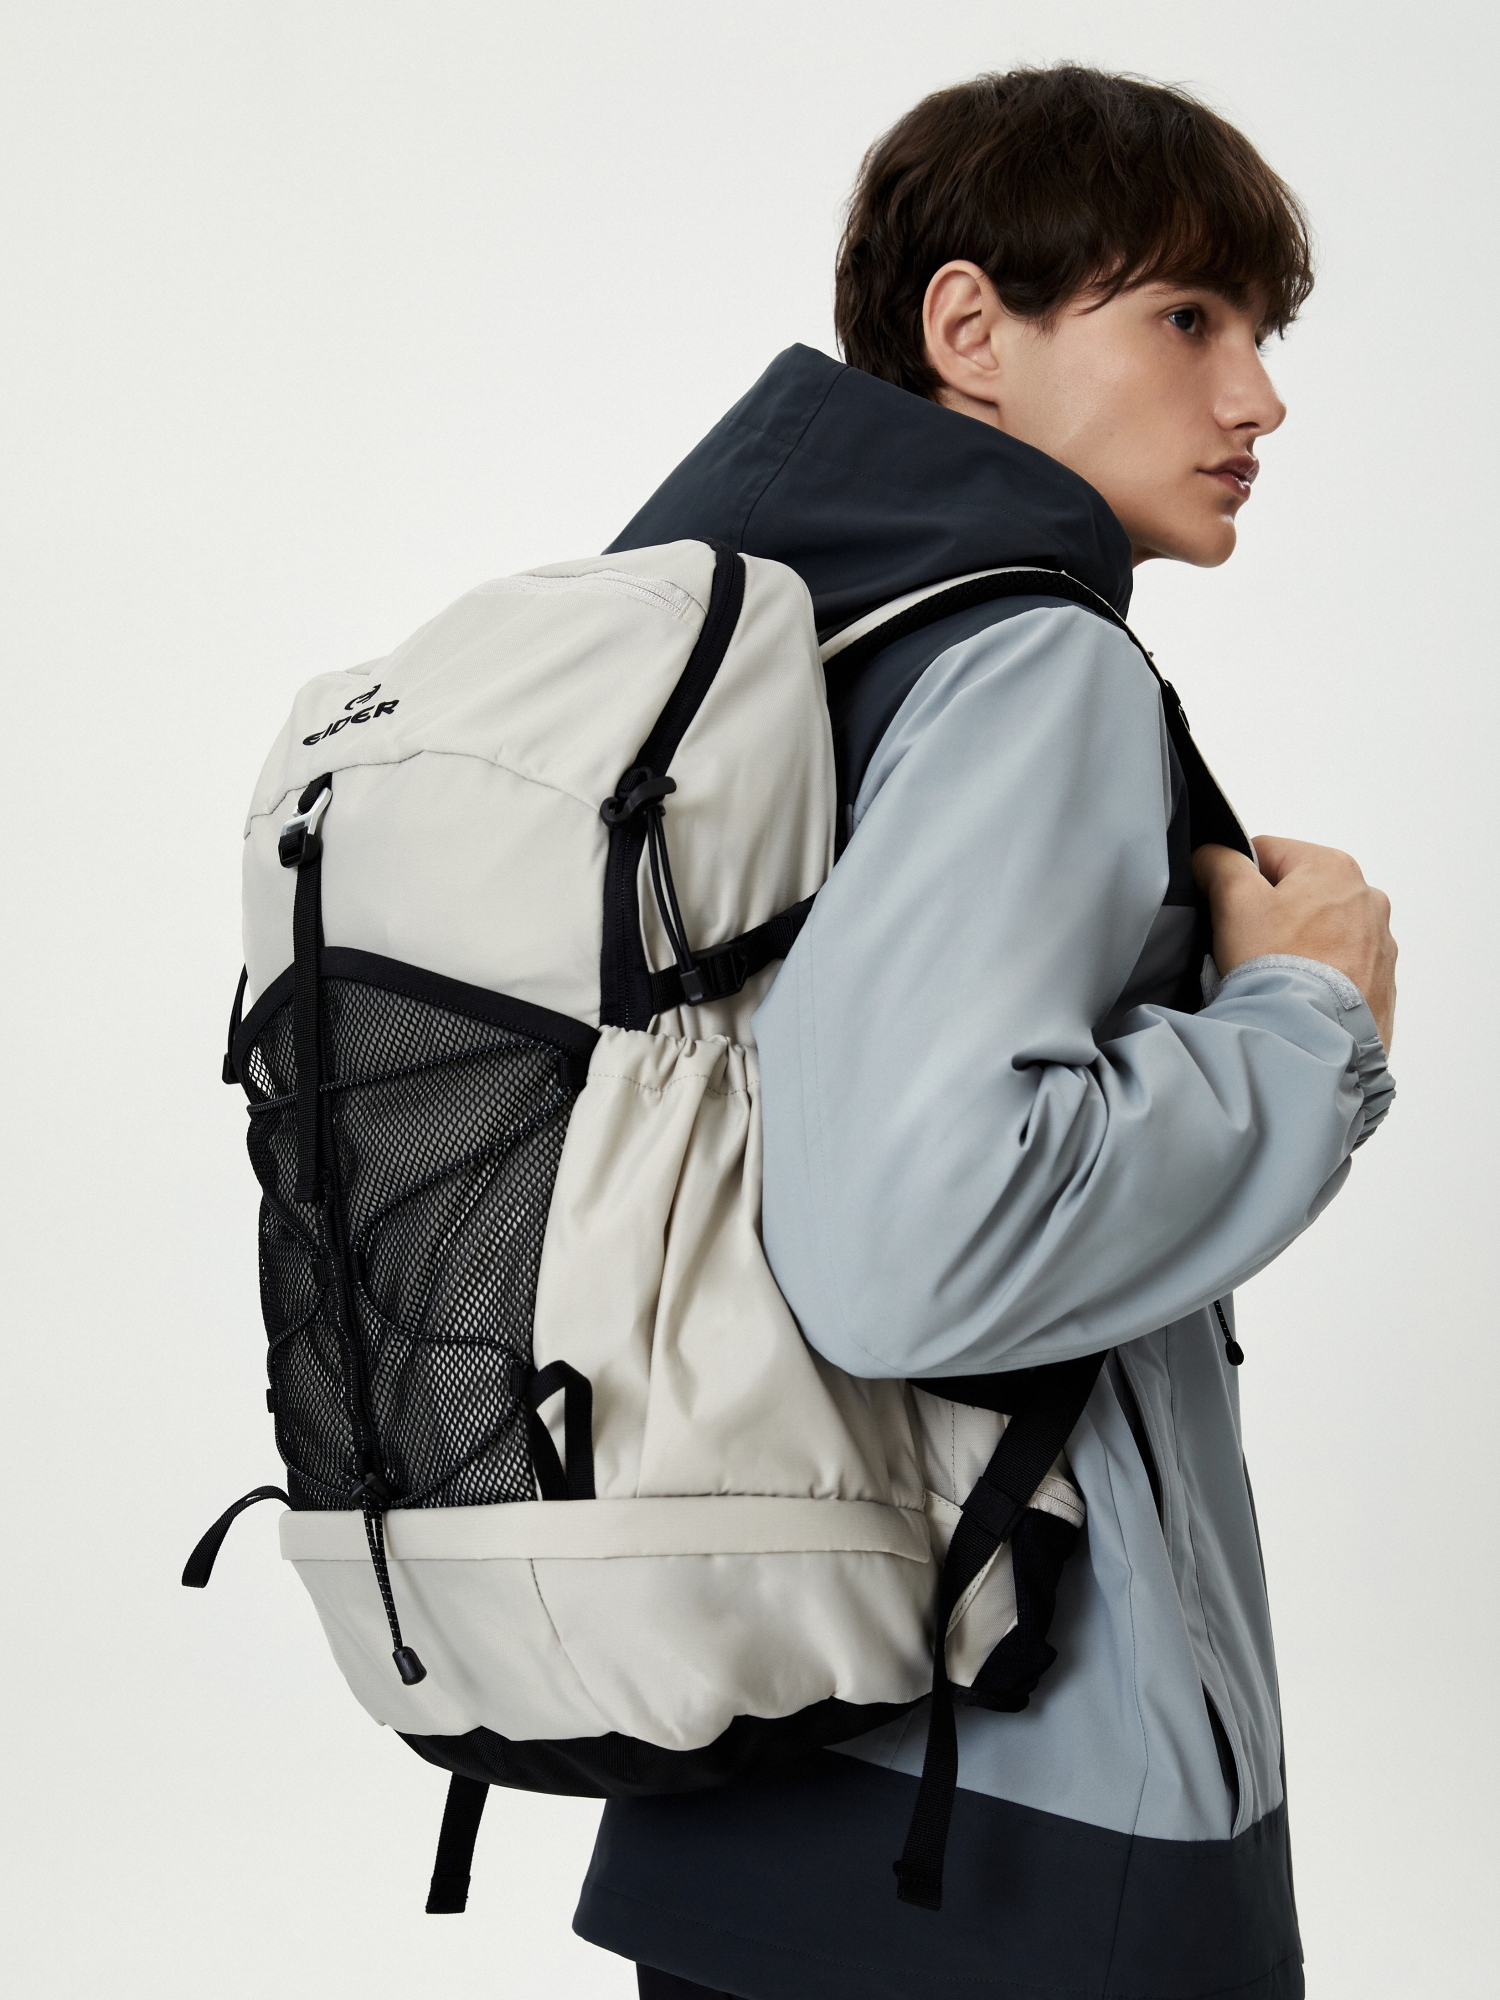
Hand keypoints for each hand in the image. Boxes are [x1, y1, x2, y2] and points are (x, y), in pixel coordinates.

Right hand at [1192, 836, 1396, 1052]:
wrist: (1312, 1039)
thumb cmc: (1277, 965)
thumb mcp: (1234, 900)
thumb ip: (1219, 863)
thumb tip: (1211, 855)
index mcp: (1335, 867)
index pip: (1268, 853)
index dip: (1237, 880)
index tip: (1227, 911)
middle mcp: (1368, 900)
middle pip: (1298, 893)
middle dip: (1271, 915)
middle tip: (1248, 947)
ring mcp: (1380, 945)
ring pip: (1321, 931)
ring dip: (1297, 945)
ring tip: (1274, 976)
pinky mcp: (1381, 984)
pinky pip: (1340, 968)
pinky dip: (1318, 976)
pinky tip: (1298, 994)